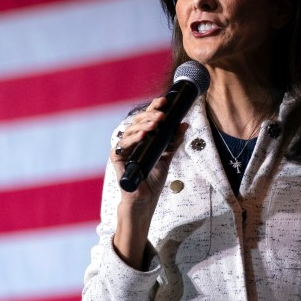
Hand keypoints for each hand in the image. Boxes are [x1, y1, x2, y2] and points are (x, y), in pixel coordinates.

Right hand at [111, 97, 187, 269]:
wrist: (145, 200)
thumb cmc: (152, 180)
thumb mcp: (167, 157)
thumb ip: (173, 141)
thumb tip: (183, 124)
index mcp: (142, 138)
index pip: (146, 119)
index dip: (153, 108)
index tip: (164, 100)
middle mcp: (131, 141)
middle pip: (137, 121)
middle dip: (149, 115)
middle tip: (162, 113)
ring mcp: (123, 149)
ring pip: (130, 130)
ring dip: (143, 125)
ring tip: (156, 123)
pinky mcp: (117, 159)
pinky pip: (123, 145)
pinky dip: (133, 139)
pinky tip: (144, 135)